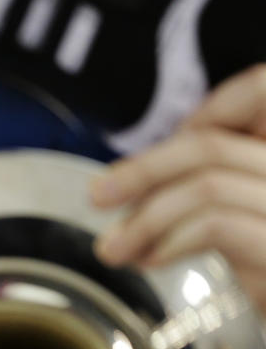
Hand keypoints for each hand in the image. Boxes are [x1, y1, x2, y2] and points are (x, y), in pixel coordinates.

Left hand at [91, 64, 265, 316]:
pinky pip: (217, 225)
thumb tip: (132, 182)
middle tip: (98, 195)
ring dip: (144, 217)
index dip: (203, 113)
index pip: (260, 89)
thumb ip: (208, 183)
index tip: (159, 153)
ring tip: (114, 248)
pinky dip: (169, 239)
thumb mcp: (244, 213)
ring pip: (206, 183)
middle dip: (143, 170)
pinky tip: (150, 259)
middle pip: (212, 144)